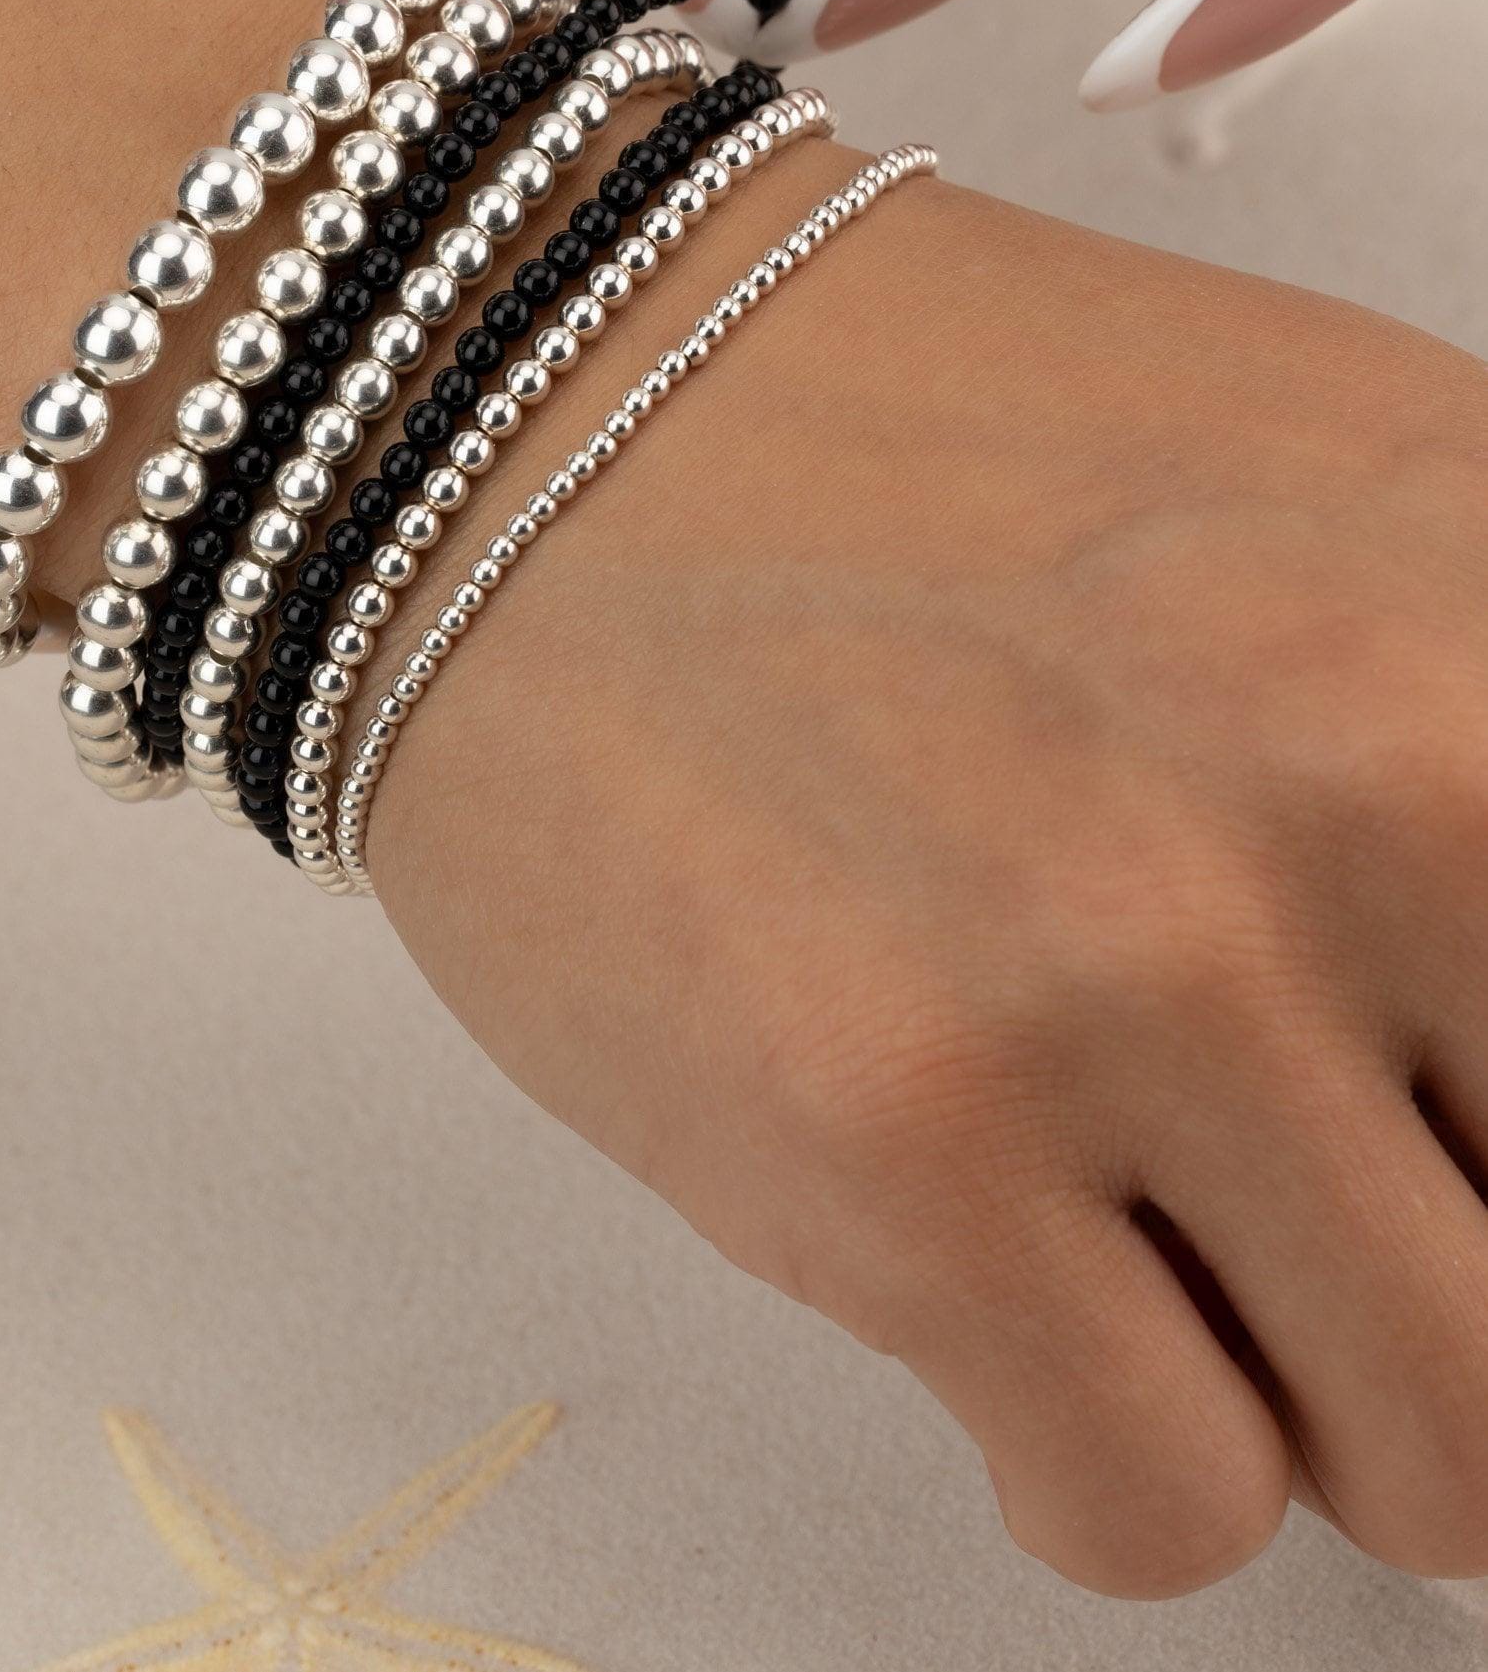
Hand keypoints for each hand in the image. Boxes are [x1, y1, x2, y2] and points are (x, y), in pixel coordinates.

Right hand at [370, 149, 1487, 1594]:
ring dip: (1279, 1376)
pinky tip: (976, 1254)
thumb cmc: (892, 456)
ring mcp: (1136, 967)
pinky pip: (1156, 1509)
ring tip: (1108, 1196)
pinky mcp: (902, 1140)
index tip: (1425, 1123)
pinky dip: (1085, 1439)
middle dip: (1433, 1272)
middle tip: (1270, 1161)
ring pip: (1432, 1461)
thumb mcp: (1327, 496)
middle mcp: (1377, 773)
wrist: (519, 407)